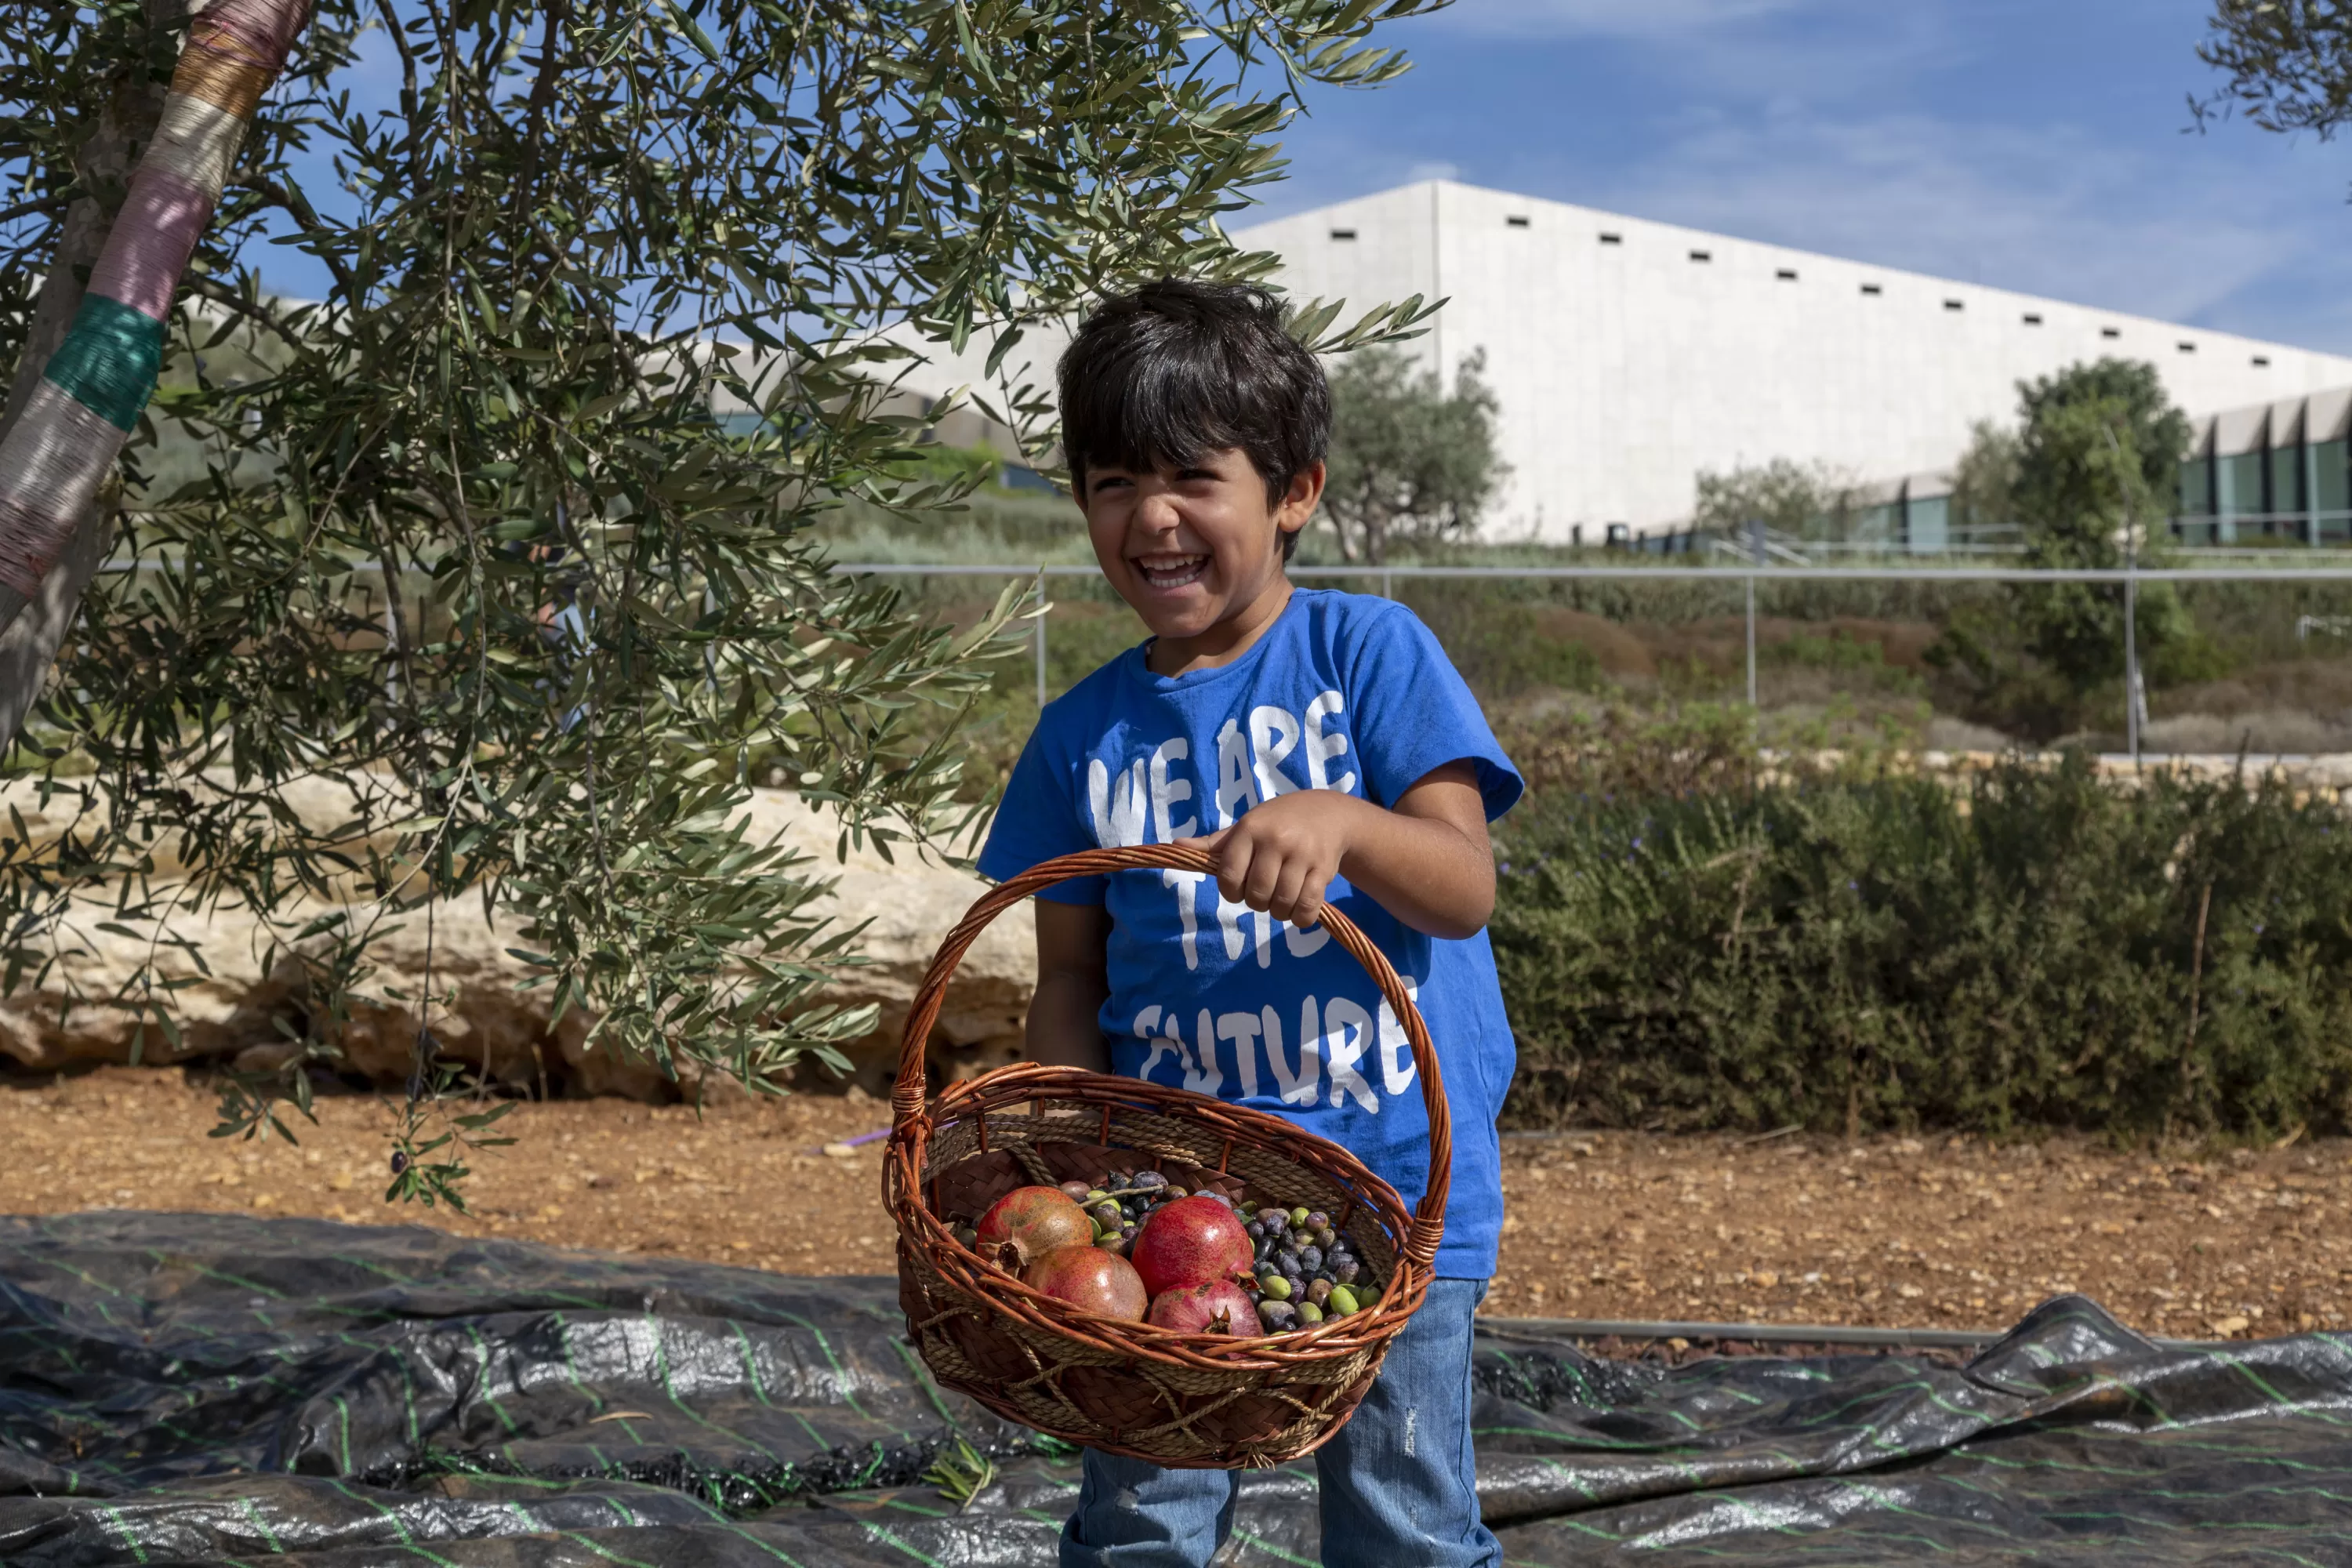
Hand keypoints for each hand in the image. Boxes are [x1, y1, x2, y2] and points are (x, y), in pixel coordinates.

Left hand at [1195, 792, 1362, 929]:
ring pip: (1281, 905)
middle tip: (1264, 892)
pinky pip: (1307, 909)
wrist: (1327, 813)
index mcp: (1250, 829)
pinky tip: (1298, 908)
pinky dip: (1300, 918)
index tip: (1239, 889)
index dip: (1231, 892)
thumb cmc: (1277, 823)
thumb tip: (1176, 847)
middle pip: (1256, 895)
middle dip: (1256, 902)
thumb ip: (1214, 844)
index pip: (1229, 876)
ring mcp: (1302, 855)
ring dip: (1278, 911)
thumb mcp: (1245, 827)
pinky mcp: (1324, 870)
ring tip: (1281, 898)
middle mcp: (1275, 840)